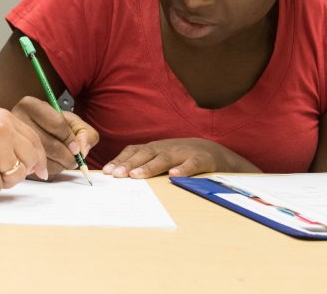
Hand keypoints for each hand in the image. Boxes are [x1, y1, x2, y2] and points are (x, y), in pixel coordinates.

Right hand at [0, 107, 47, 191]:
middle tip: (5, 174)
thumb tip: (34, 162)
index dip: (40, 158)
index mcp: (4, 118)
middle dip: (21, 171)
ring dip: (1, 179)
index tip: (41, 170)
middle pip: (30, 159)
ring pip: (16, 175)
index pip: (34, 139)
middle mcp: (2, 130)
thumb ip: (10, 138)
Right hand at [10, 96, 98, 176]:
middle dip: (68, 156)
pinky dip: (50, 171)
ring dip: (60, 165)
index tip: (77, 147)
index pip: (57, 124)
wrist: (32, 131)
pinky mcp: (14, 158)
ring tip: (64, 161)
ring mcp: (12, 140)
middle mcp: (16, 120)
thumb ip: (85, 133)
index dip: (71, 139)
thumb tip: (82, 150)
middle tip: (74, 159)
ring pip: (44, 160)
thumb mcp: (71, 122)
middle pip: (50, 145)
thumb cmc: (53, 126)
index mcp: (30, 105)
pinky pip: (36, 170)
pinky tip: (53, 163)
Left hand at [103, 138, 259, 177]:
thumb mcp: (165, 159)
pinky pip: (193, 164)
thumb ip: (147, 165)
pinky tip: (174, 176)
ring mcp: (186, 152)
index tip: (107, 171)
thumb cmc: (185, 159)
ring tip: (136, 176)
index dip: (121, 160)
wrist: (219, 153)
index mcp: (157, 148)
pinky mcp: (204, 159)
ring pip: (165, 158)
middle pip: (146, 153)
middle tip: (116, 175)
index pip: (135, 151)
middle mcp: (168, 147)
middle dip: (129, 163)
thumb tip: (121, 178)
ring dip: (150, 167)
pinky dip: (184, 169)